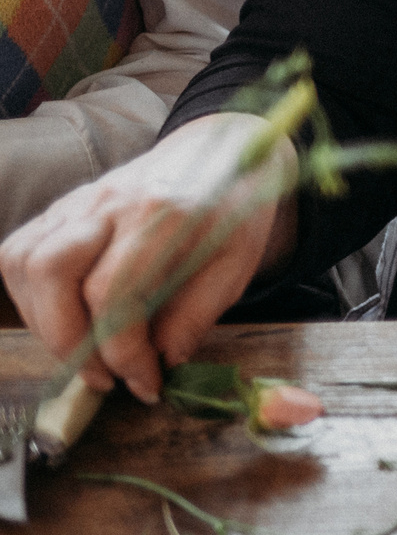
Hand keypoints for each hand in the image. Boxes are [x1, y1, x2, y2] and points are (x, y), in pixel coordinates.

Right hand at [0, 114, 290, 401]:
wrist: (223, 150)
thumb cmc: (233, 211)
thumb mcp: (237, 265)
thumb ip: (197, 315)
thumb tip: (161, 363)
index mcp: (165, 213)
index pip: (115, 292)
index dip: (123, 352)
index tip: (146, 384)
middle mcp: (112, 201)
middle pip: (52, 271)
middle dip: (68, 342)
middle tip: (104, 377)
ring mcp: (80, 199)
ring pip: (25, 262)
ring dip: (43, 323)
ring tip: (85, 353)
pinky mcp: (61, 206)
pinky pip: (19, 252)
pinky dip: (30, 297)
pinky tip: (65, 320)